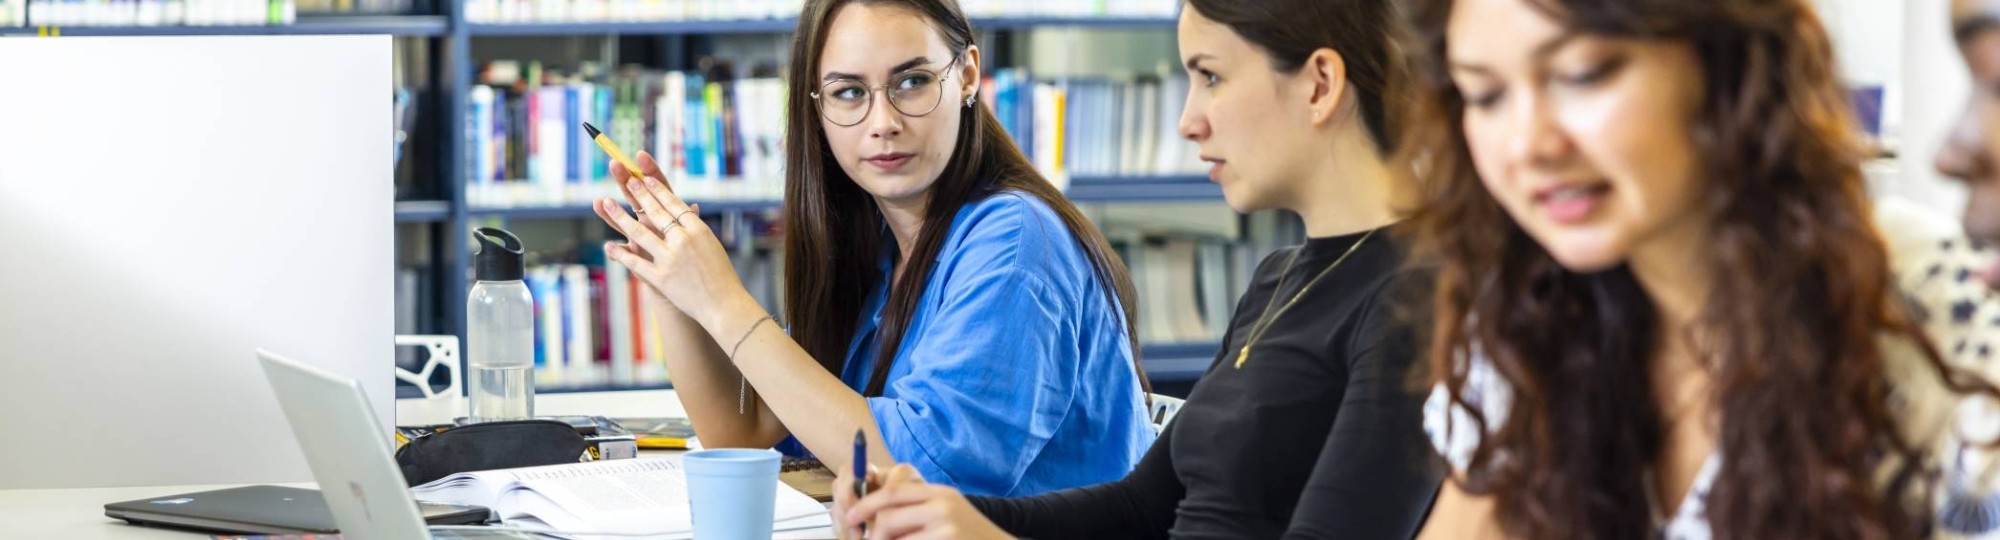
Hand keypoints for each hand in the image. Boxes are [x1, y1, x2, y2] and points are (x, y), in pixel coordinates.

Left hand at [593, 151, 758, 328]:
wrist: (723, 304)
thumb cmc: (721, 276)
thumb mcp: (711, 246)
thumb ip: (695, 228)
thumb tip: (689, 208)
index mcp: (699, 230)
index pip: (674, 204)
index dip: (658, 190)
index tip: (646, 178)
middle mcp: (684, 241)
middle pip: (656, 212)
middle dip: (638, 194)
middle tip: (626, 179)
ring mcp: (671, 259)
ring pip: (639, 233)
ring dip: (619, 216)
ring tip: (605, 201)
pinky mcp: (661, 278)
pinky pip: (635, 263)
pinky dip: (620, 255)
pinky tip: (608, 245)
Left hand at [839, 464, 1012, 539]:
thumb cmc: (969, 538)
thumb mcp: (948, 514)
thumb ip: (916, 510)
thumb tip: (871, 515)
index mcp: (941, 494)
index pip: (893, 491)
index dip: (865, 504)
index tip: (849, 517)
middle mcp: (943, 506)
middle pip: (887, 517)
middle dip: (872, 535)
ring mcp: (945, 528)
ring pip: (893, 539)